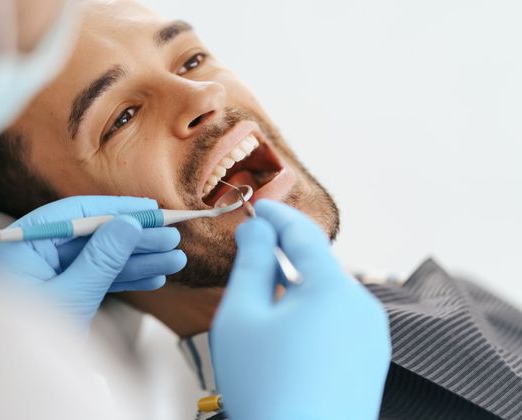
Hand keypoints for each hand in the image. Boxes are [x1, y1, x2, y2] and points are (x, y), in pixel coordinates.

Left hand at [0, 196, 185, 334]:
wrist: (19, 391)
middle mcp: (29, 255)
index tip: (151, 211)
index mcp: (17, 247)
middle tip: (171, 238)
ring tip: (173, 261)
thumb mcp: (72, 297)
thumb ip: (102, 258)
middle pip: (91, 237)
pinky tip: (153, 279)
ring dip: (137, 262)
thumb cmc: (29, 347)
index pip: (74, 214)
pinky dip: (123, 280)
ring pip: (98, 260)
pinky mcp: (59, 294)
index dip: (117, 210)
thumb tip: (130, 223)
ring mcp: (44, 276)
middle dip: (134, 241)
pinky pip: (94, 280)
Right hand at [211, 200, 390, 419]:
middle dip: (282, 258)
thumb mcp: (243, 316)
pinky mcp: (371, 359)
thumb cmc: (265, 386)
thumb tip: (257, 229)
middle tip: (249, 260)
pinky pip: (338, 321)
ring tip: (264, 314)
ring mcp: (372, 335)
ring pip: (327, 294)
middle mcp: (363, 306)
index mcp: (334, 289)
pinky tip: (287, 339)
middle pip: (316, 265)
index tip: (257, 205)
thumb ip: (250, 262)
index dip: (276, 215)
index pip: (302, 234)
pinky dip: (311, 315)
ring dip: (295, 290)